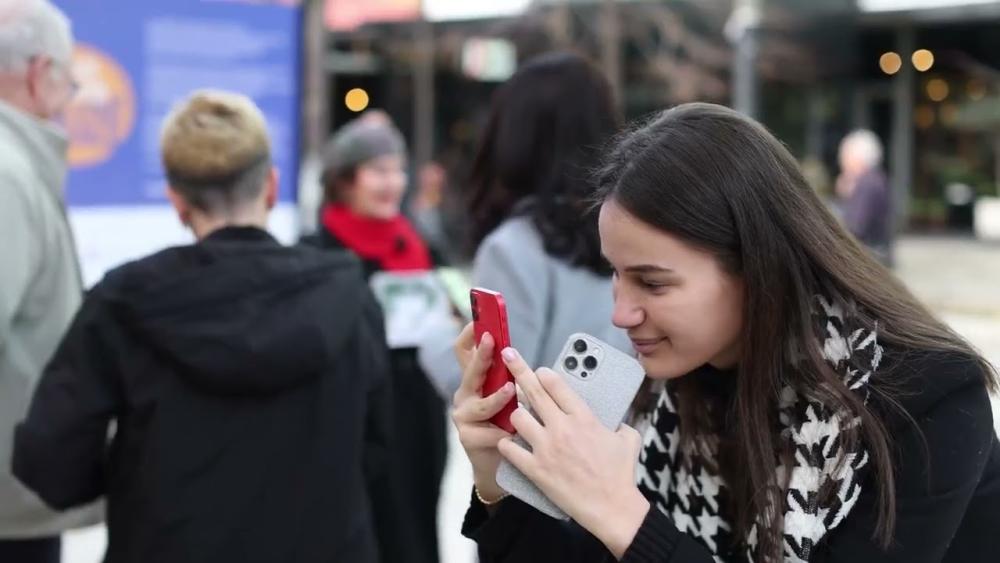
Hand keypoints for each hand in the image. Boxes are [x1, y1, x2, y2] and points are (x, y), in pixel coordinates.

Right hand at [452, 324, 515, 500]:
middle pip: (470, 370)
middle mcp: (465, 394)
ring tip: (511, 392)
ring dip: (496, 397)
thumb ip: (507, 376)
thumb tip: (515, 351)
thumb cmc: (508, 424)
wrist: (501, 463)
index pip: (465, 351)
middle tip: (493, 341)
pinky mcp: (467, 437)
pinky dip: (502, 431)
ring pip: (479, 403)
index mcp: (476, 380)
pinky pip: (486, 431)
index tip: (478, 320)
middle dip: (482, 355)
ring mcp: (463, 415)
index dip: (469, 335)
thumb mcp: (509, 396)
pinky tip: (512, 433)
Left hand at [497, 347, 649, 557]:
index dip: (544, 373)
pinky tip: (506, 444)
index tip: (538, 370)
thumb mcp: (628, 440)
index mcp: (584, 418)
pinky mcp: (536, 470)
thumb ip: (620, 424)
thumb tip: (618, 421)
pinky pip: (510, 450)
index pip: (557, 384)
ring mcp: (547, 448)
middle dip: (518, 369)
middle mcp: (562, 428)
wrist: (612, 507)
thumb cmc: (621, 475)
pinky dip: (506, 445)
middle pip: (534, 391)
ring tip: (519, 418)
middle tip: (508, 356)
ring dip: (517, 415)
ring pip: (518, 417)